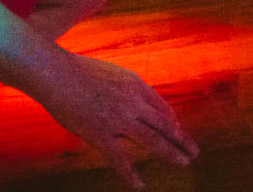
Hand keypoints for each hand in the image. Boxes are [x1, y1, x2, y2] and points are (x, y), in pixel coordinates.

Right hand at [32, 49, 197, 189]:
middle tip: (194, 152)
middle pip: (164, 124)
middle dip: (181, 139)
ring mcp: (118, 120)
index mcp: (136, 85)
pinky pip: (119, 159)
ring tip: (184, 162)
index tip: (178, 133)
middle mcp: (133, 102)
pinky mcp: (100, 135)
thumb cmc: (81, 71)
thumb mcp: (114, 74)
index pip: (162, 108)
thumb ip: (128, 89)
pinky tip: (140, 186)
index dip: (172, 123)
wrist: (57, 73)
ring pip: (152, 140)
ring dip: (171, 152)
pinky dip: (130, 174)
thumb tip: (138, 106)